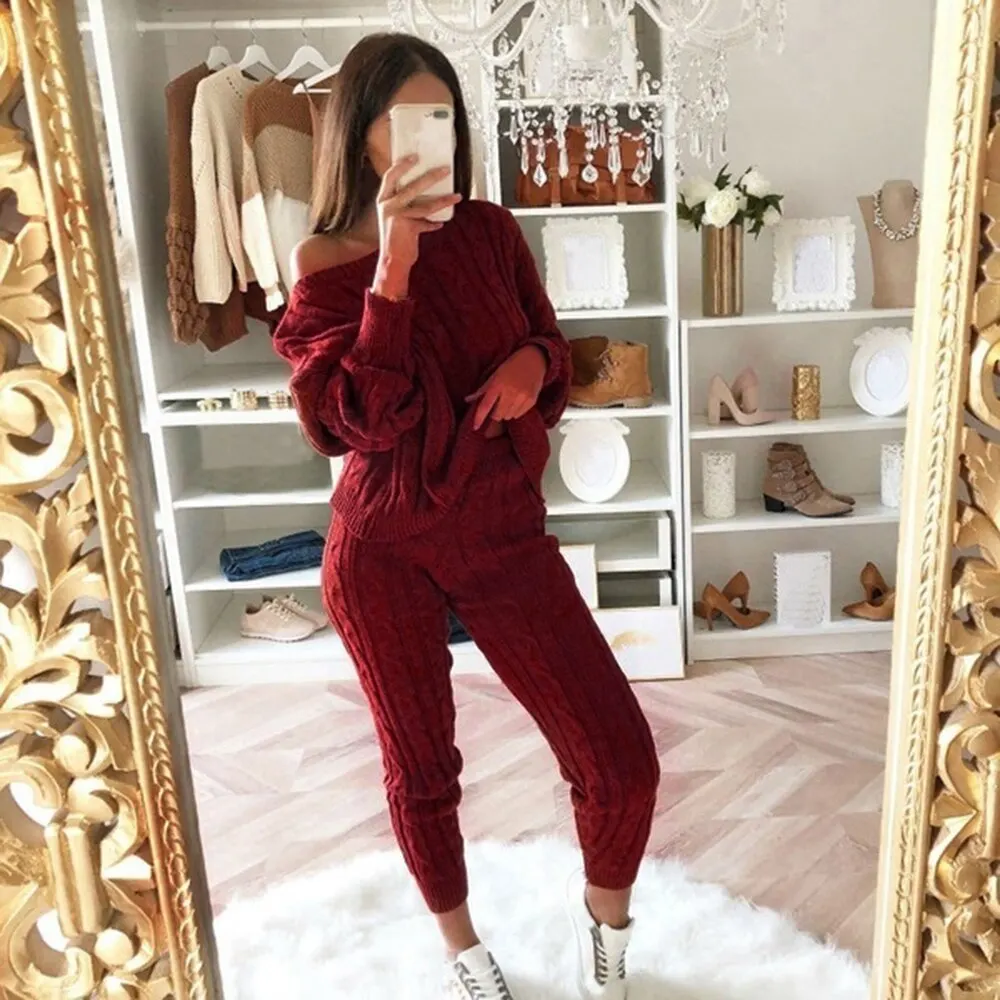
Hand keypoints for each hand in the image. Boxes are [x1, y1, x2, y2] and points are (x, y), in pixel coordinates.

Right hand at [372, 156, 461, 299]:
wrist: (391, 261)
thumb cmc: (395, 238)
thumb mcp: (395, 217)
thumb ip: (406, 205)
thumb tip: (427, 194)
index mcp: (383, 200)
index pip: (390, 176)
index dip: (401, 165)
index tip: (414, 156)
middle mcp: (388, 206)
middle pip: (412, 186)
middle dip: (431, 177)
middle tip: (445, 170)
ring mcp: (397, 217)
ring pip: (426, 205)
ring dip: (444, 200)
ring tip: (457, 196)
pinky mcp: (408, 228)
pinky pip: (427, 222)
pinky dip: (434, 223)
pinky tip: (441, 223)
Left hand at [467, 345, 546, 430]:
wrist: (534, 360)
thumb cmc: (511, 366)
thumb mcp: (495, 375)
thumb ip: (482, 390)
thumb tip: (467, 400)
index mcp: (497, 384)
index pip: (485, 405)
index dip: (479, 418)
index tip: (475, 427)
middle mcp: (510, 391)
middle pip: (497, 415)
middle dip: (495, 414)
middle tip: (498, 404)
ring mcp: (522, 397)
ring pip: (508, 416)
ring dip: (505, 413)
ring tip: (509, 401)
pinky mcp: (531, 400)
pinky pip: (518, 415)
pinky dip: (515, 411)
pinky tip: (517, 401)